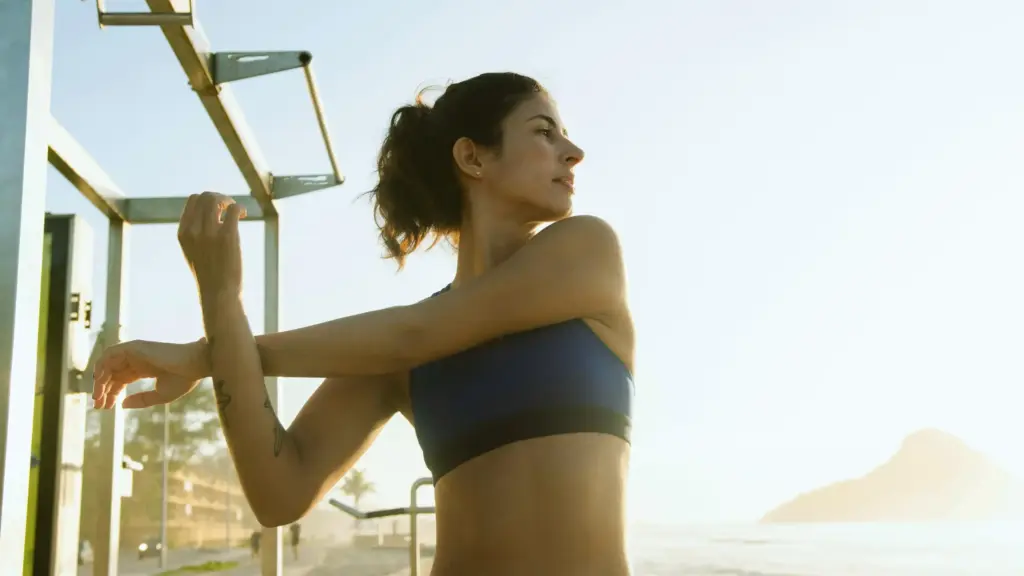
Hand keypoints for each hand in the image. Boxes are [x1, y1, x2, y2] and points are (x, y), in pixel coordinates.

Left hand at [93, 340, 207, 408]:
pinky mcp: (133, 347)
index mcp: (143, 368)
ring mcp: (134, 352)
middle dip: (102, 390)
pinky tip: (101, 382)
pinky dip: (102, 367)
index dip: (111, 393)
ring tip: (98, 397)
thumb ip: (141, 400)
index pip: (120, 380)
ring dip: (99, 380)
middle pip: (111, 374)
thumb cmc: (183, 379)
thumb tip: (122, 404)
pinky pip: (109, 354)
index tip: (106, 408)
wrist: (194, 365)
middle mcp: (136, 359)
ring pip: (107, 364)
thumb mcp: (160, 395)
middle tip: (98, 406)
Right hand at [178, 192, 246, 302]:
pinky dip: (240, 207)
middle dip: (219, 197)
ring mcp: (210, 232)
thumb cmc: (209, 275)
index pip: (192, 201)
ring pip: (217, 199)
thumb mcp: (193, 252)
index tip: (218, 208)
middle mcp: (193, 230)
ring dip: (229, 200)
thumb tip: (209, 215)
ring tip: (236, 211)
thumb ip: (195, 233)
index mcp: (183, 233)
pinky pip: (234, 209)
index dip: (207, 199)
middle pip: (205, 196)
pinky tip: (244, 215)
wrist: (218, 293)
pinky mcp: (228, 236)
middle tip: (229, 207)